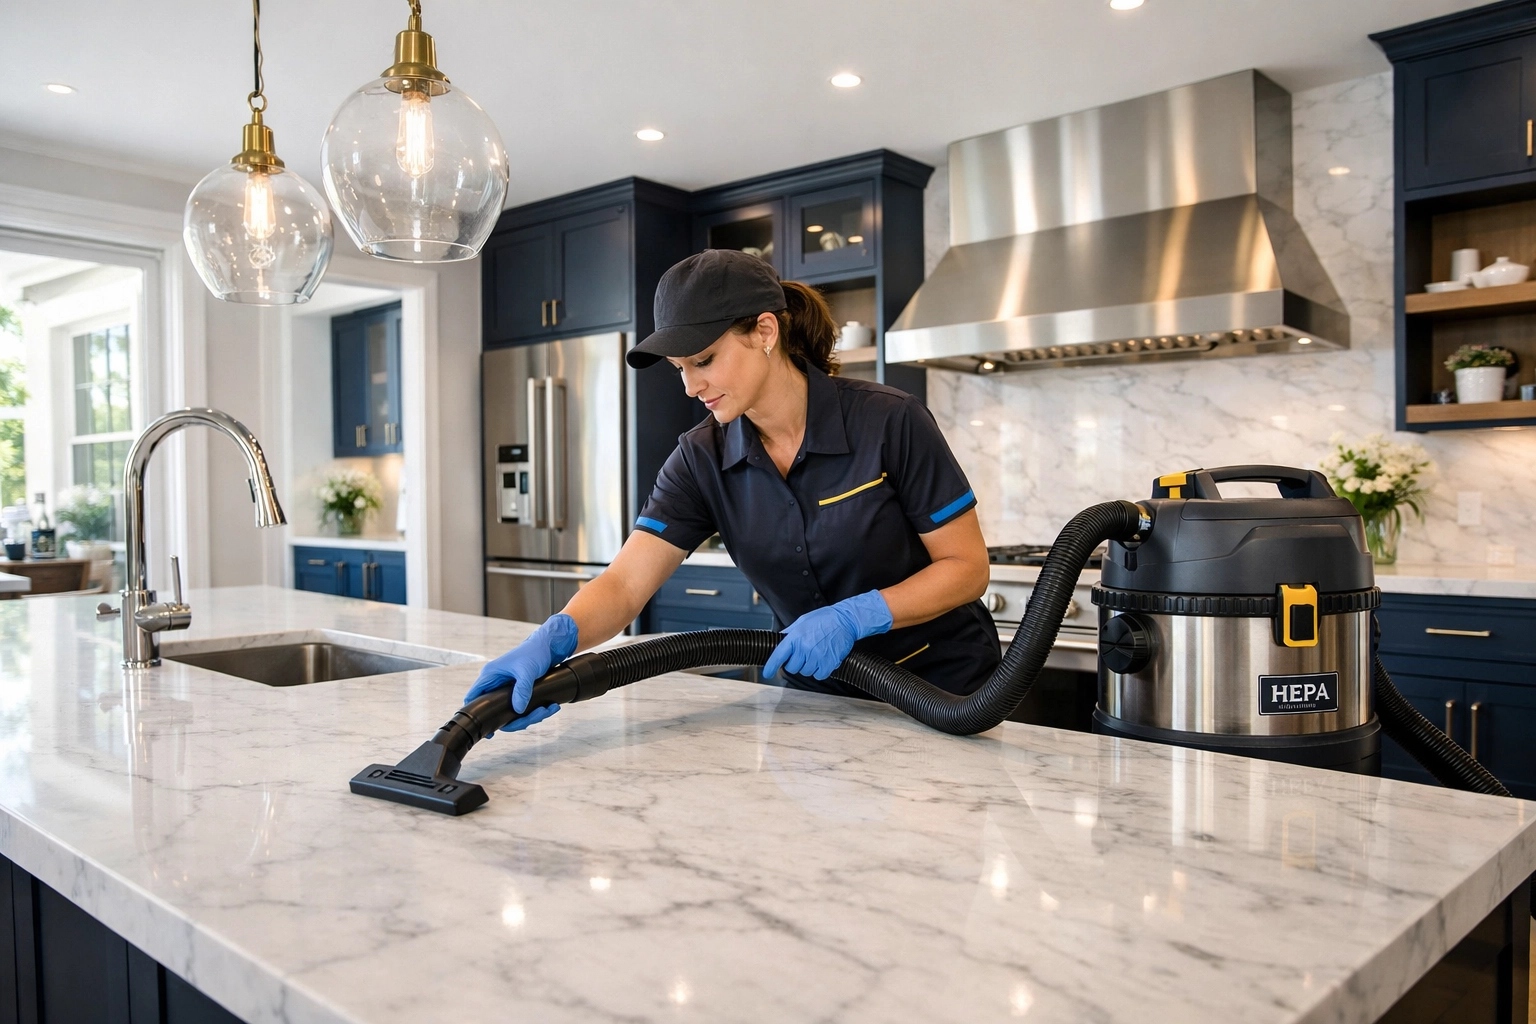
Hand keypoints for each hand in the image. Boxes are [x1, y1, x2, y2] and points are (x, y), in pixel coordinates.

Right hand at [465, 613, 579, 733]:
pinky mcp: (518, 691)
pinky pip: (522, 708)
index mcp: (490, 676)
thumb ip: (522, 690)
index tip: (488, 731)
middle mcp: (496, 683)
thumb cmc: (535, 652)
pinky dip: (536, 711)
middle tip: (538, 715)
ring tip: (549, 709)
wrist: (549, 646)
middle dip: (519, 719)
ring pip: (512, 713)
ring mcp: (507, 689)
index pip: (473, 697)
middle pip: (497, 712)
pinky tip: (550, 707)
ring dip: (531, 716)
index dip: (476, 714)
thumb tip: (518, 711)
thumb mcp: (528, 670)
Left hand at [763, 591, 891, 680]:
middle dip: (796, 663)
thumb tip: (779, 640)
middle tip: (805, 654)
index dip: (771, 666)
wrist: (846, 620)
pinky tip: (825, 659)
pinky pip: (819, 675)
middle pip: (792, 668)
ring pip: (806, 672)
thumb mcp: (803, 621)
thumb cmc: (825, 619)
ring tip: (817, 653)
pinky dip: (821, 670)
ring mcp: (817, 656)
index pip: (778, 655)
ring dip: (810, 666)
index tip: (767, 673)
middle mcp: (804, 648)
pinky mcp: (829, 663)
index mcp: (795, 636)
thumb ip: (790, 633)